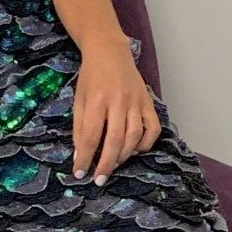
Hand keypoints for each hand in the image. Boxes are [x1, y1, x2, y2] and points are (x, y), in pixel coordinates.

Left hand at [71, 35, 159, 186]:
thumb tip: (80, 155)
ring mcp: (136, 102)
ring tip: (113, 164)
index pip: (90, 136)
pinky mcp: (148, 102)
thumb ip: (79, 127)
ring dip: (123, 156)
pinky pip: (152, 128)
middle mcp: (118, 101)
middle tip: (99, 179)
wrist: (109, 51)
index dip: (84, 158)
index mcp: (96, 100)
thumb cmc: (90, 77)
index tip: (80, 173)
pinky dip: (146, 144)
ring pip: (134, 137)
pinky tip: (135, 150)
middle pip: (114, 140)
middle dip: (106, 164)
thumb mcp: (78, 99)